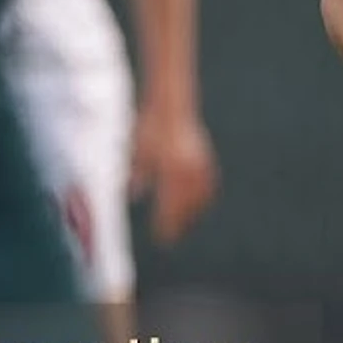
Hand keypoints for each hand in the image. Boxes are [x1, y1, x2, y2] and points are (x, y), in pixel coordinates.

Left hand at [129, 104, 218, 243]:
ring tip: (183, 224)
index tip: (162, 239)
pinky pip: (207, 185)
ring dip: (192, 213)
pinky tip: (195, 205)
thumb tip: (135, 194)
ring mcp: (199, 164)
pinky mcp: (205, 158)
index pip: (170, 207)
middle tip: (171, 237)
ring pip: (200, 197)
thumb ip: (138, 175)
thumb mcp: (138, 152)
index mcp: (171, 170)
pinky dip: (202, 198)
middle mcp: (188, 169)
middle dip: (179, 223)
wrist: (171, 103)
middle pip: (186, 206)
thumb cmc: (149, 127)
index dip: (166, 225)